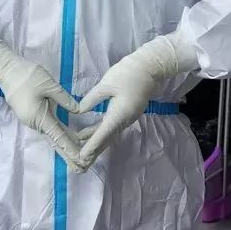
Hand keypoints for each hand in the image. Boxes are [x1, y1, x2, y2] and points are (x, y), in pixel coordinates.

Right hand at [0, 28, 84, 170]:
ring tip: (79, 159)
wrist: (6, 71)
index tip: (81, 160)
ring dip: (66, 147)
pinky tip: (70, 141)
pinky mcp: (34, 116)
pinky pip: (50, 130)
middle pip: (56, 142)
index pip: (59, 137)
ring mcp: (34, 121)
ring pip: (53, 137)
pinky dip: (61, 137)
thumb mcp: (49, 84)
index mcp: (39, 118)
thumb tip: (78, 111)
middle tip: (82, 169)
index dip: (71, 149)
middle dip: (69, 155)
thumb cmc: (27, 76)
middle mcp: (36, 124)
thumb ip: (64, 99)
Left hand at [77, 36, 179, 166]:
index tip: (82, 157)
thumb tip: (79, 111)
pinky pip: (112, 127)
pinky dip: (100, 133)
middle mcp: (124, 120)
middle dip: (94, 151)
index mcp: (119, 114)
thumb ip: (92, 99)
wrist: (150, 66)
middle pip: (107, 139)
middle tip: (81, 163)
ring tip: (82, 152)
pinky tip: (89, 133)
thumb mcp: (106, 84)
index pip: (102, 134)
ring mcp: (127, 117)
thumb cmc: (128, 73)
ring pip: (109, 134)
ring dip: (96, 143)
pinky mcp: (127, 112)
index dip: (91, 146)